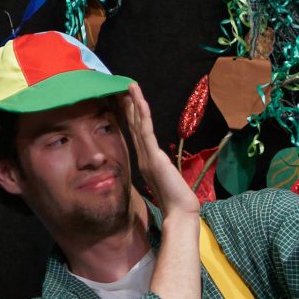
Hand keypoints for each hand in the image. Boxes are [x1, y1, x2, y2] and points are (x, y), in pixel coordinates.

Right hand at [124, 81, 201, 221]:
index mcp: (145, 160)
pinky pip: (146, 131)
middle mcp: (143, 155)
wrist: (178, 212)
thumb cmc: (174, 200)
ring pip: (137, 124)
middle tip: (120, 87)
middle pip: (132, 125)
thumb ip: (159, 172)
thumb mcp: (165, 181)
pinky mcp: (153, 156)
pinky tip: (139, 101)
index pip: (135, 133)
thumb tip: (156, 168)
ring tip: (129, 87)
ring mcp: (147, 155)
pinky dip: (142, 114)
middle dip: (127, 105)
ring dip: (133, 104)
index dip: (129, 116)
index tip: (124, 100)